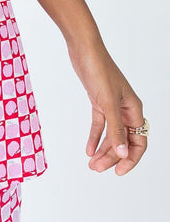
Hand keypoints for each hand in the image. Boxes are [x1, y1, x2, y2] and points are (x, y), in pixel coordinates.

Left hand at [67, 39, 146, 175]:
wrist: (84, 49)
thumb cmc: (99, 70)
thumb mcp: (107, 102)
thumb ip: (116, 129)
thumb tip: (123, 154)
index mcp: (134, 109)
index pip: (138, 142)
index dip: (130, 159)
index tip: (118, 172)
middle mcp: (126, 109)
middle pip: (123, 141)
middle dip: (112, 157)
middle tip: (96, 169)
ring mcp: (112, 105)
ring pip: (111, 134)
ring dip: (102, 149)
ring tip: (91, 164)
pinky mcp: (99, 101)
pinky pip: (100, 124)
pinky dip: (94, 137)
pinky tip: (88, 149)